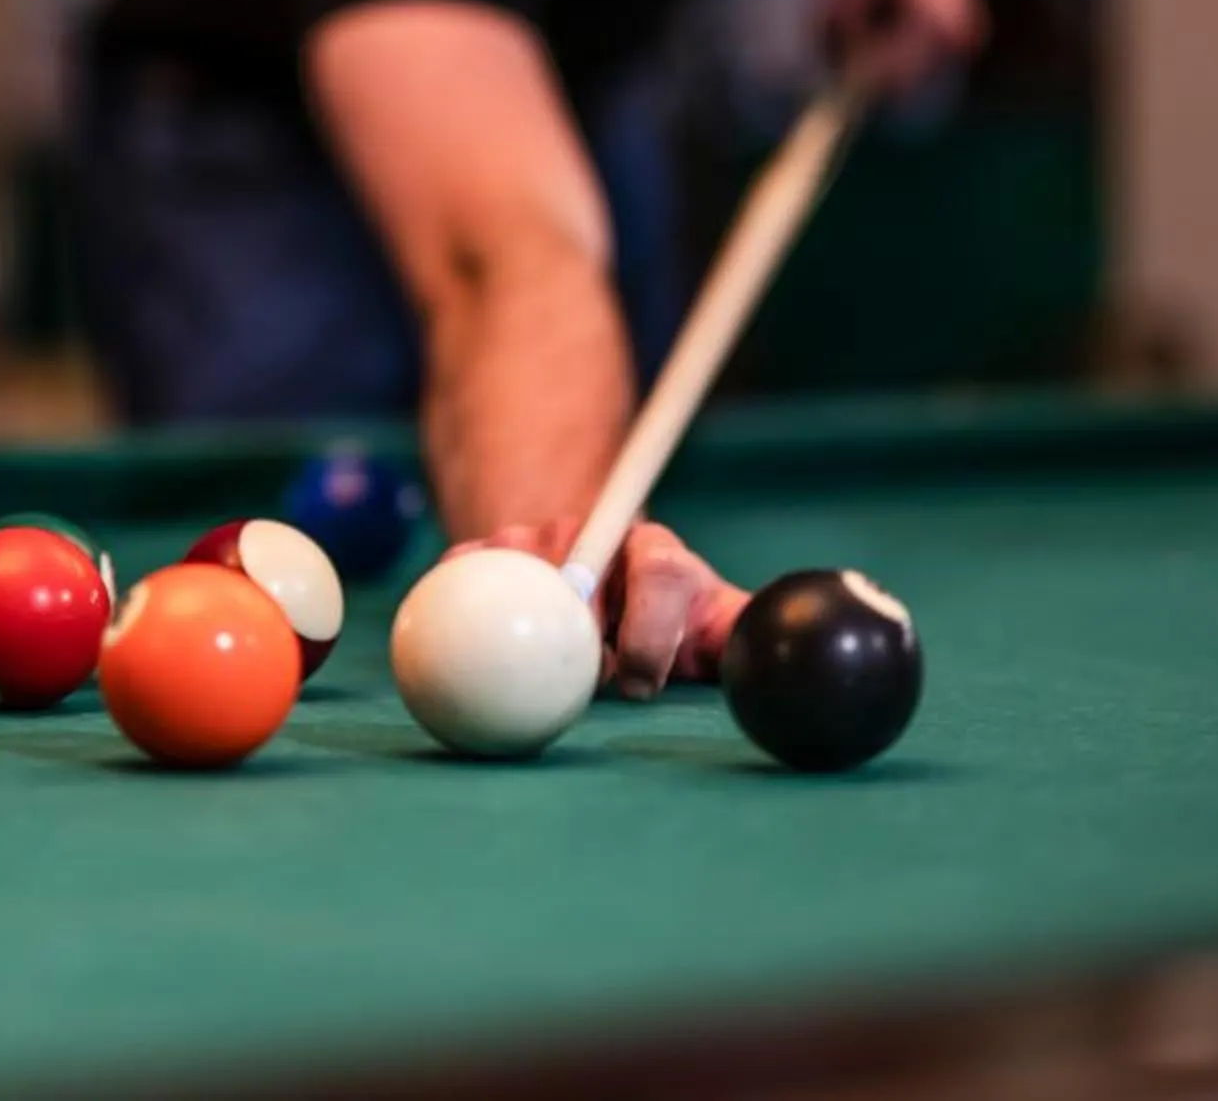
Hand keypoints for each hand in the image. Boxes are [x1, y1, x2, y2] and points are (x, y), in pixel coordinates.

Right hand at [452, 518, 749, 699]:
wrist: (606, 568)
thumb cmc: (671, 618)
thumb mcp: (714, 628)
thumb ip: (744, 641)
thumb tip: (788, 675)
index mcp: (662, 554)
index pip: (664, 573)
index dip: (652, 629)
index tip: (638, 683)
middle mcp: (600, 533)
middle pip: (583, 570)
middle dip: (580, 631)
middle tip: (579, 684)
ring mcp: (540, 536)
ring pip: (519, 562)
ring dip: (510, 616)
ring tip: (503, 665)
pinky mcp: (490, 547)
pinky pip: (463, 565)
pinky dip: (448, 593)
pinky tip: (430, 632)